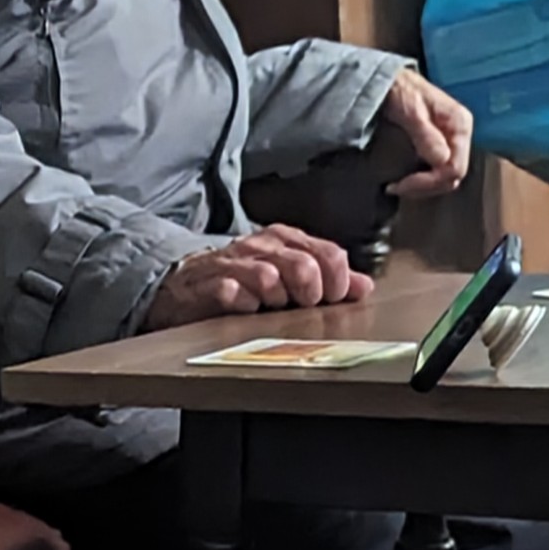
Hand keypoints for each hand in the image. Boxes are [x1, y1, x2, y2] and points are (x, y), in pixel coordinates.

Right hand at [143, 226, 372, 327]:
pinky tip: (244, 309)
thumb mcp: (289, 274)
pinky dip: (243, 304)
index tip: (332, 299)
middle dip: (309, 292)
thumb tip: (363, 287)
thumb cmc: (243, 280)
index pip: (328, 253)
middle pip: (302, 265)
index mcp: (286, 240)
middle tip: (302, 305)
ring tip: (269, 307)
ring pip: (268, 278)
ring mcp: (233, 264)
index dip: (337, 281)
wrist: (186, 284)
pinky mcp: (208, 284)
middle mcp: (261, 246)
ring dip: (275, 300)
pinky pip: (231, 292)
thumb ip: (328, 279)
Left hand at [382, 68, 473, 197]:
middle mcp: (461, 135)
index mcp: (460, 124)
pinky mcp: (441, 144)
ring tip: (399, 186)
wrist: (393, 80)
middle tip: (397, 188)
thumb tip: (441, 162)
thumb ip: (426, 136)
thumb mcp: (412, 112)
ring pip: (446, 176)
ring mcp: (452, 140)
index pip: (455, 167)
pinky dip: (423, 179)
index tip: (403, 184)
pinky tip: (406, 179)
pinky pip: (438, 169)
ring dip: (424, 186)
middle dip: (426, 187)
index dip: (430, 181)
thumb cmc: (402, 90)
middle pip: (453, 176)